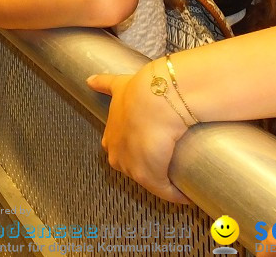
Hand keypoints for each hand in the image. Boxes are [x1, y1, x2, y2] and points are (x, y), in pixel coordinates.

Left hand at [86, 66, 191, 203]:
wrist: (156, 100)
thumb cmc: (140, 92)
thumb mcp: (118, 85)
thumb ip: (104, 84)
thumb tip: (89, 81)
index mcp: (110, 137)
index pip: (120, 151)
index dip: (136, 150)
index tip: (151, 146)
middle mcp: (116, 155)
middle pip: (133, 167)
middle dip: (148, 166)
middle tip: (168, 160)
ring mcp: (130, 167)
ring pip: (149, 179)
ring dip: (163, 181)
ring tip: (180, 178)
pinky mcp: (148, 177)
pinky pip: (165, 191)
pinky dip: (176, 194)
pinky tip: (186, 195)